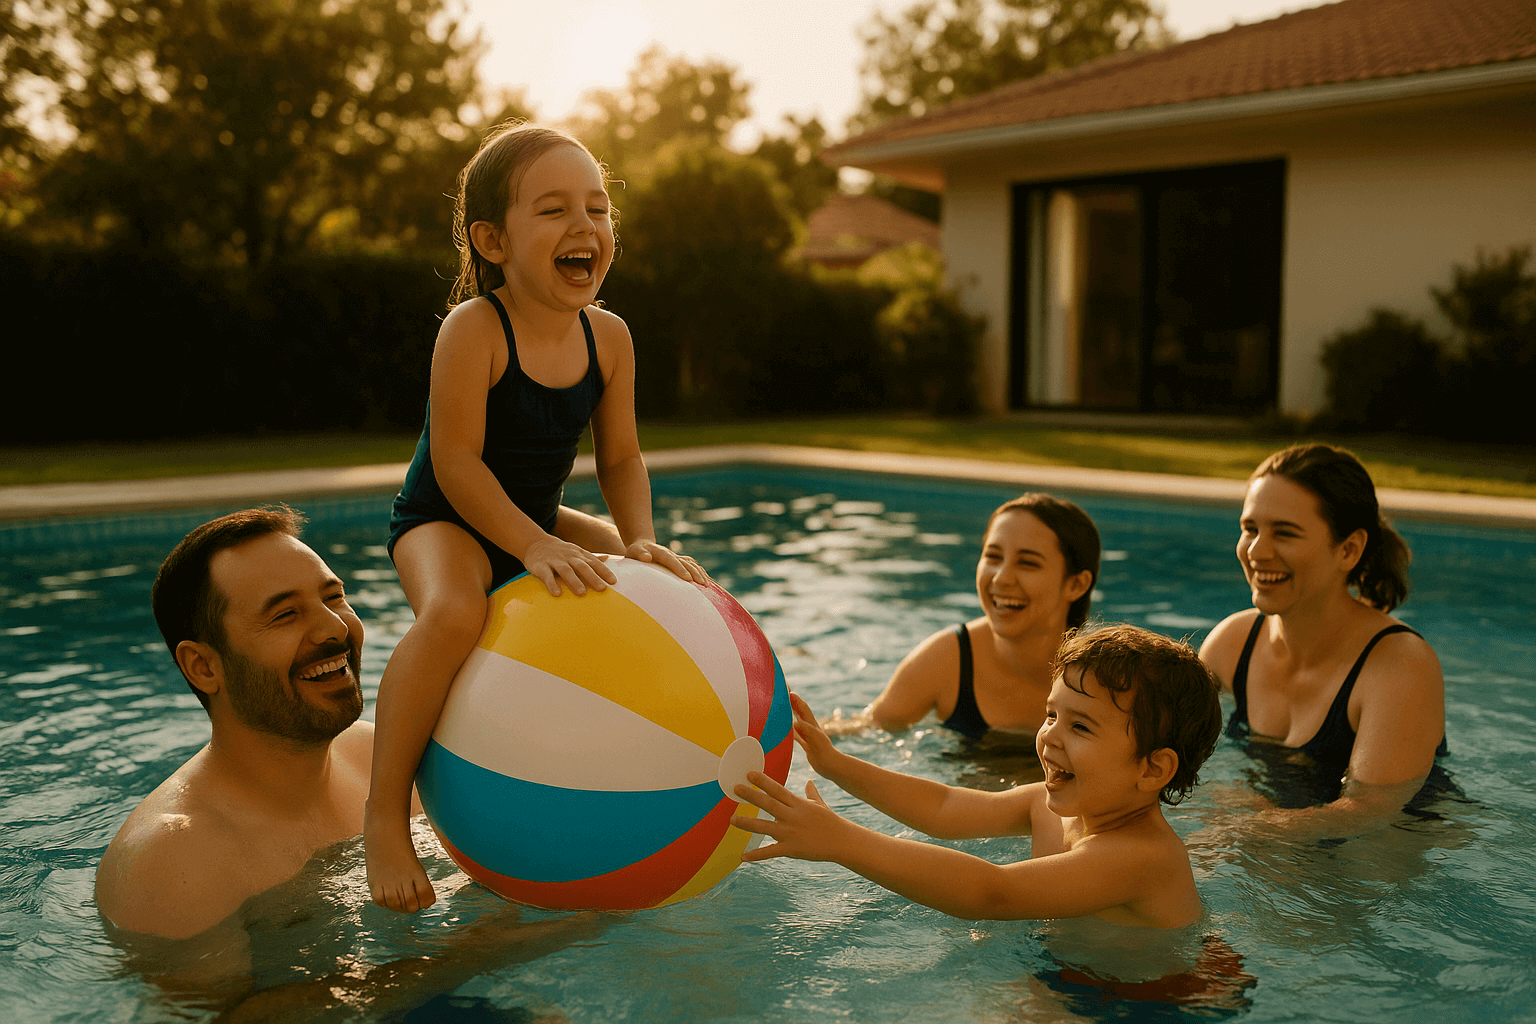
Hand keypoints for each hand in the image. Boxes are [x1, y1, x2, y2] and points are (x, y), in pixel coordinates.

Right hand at [522, 535, 616, 596]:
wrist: (535, 542)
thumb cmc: (560, 551)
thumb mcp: (576, 551)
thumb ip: (591, 557)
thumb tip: (607, 558)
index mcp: (578, 554)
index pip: (593, 562)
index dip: (604, 571)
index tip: (613, 581)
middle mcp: (568, 557)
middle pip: (582, 567)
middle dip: (593, 577)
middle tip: (602, 589)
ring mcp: (554, 561)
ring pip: (566, 570)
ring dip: (574, 581)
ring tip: (582, 593)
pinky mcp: (541, 566)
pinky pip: (546, 575)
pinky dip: (551, 584)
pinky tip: (557, 594)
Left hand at [624, 540, 709, 584]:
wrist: (642, 546)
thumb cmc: (636, 552)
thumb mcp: (634, 551)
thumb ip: (639, 554)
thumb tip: (647, 558)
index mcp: (661, 552)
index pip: (672, 560)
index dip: (680, 569)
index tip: (688, 578)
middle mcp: (671, 554)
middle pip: (686, 562)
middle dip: (695, 573)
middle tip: (703, 584)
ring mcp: (676, 557)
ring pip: (691, 563)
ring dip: (700, 573)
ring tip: (707, 584)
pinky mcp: (679, 561)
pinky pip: (692, 565)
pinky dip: (700, 571)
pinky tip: (706, 580)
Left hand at [732, 771, 853, 863]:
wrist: (842, 841)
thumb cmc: (831, 822)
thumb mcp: (820, 804)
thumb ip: (811, 793)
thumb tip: (809, 782)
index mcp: (798, 804)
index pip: (777, 789)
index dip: (763, 781)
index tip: (749, 774)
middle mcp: (792, 816)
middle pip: (768, 804)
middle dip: (751, 796)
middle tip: (735, 788)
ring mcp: (790, 833)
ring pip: (764, 826)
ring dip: (747, 823)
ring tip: (732, 820)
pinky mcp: (791, 849)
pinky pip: (770, 852)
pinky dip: (756, 855)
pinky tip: (742, 856)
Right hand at [787, 692, 845, 777]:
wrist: (831, 767)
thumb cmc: (824, 754)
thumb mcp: (815, 741)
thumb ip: (806, 731)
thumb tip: (794, 723)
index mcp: (812, 725)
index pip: (803, 709)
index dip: (796, 700)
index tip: (788, 691)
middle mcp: (810, 729)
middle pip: (800, 712)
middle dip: (792, 703)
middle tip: (784, 694)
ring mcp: (809, 736)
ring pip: (798, 722)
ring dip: (791, 715)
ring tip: (782, 709)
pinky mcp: (808, 745)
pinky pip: (797, 735)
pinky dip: (790, 731)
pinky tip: (786, 732)